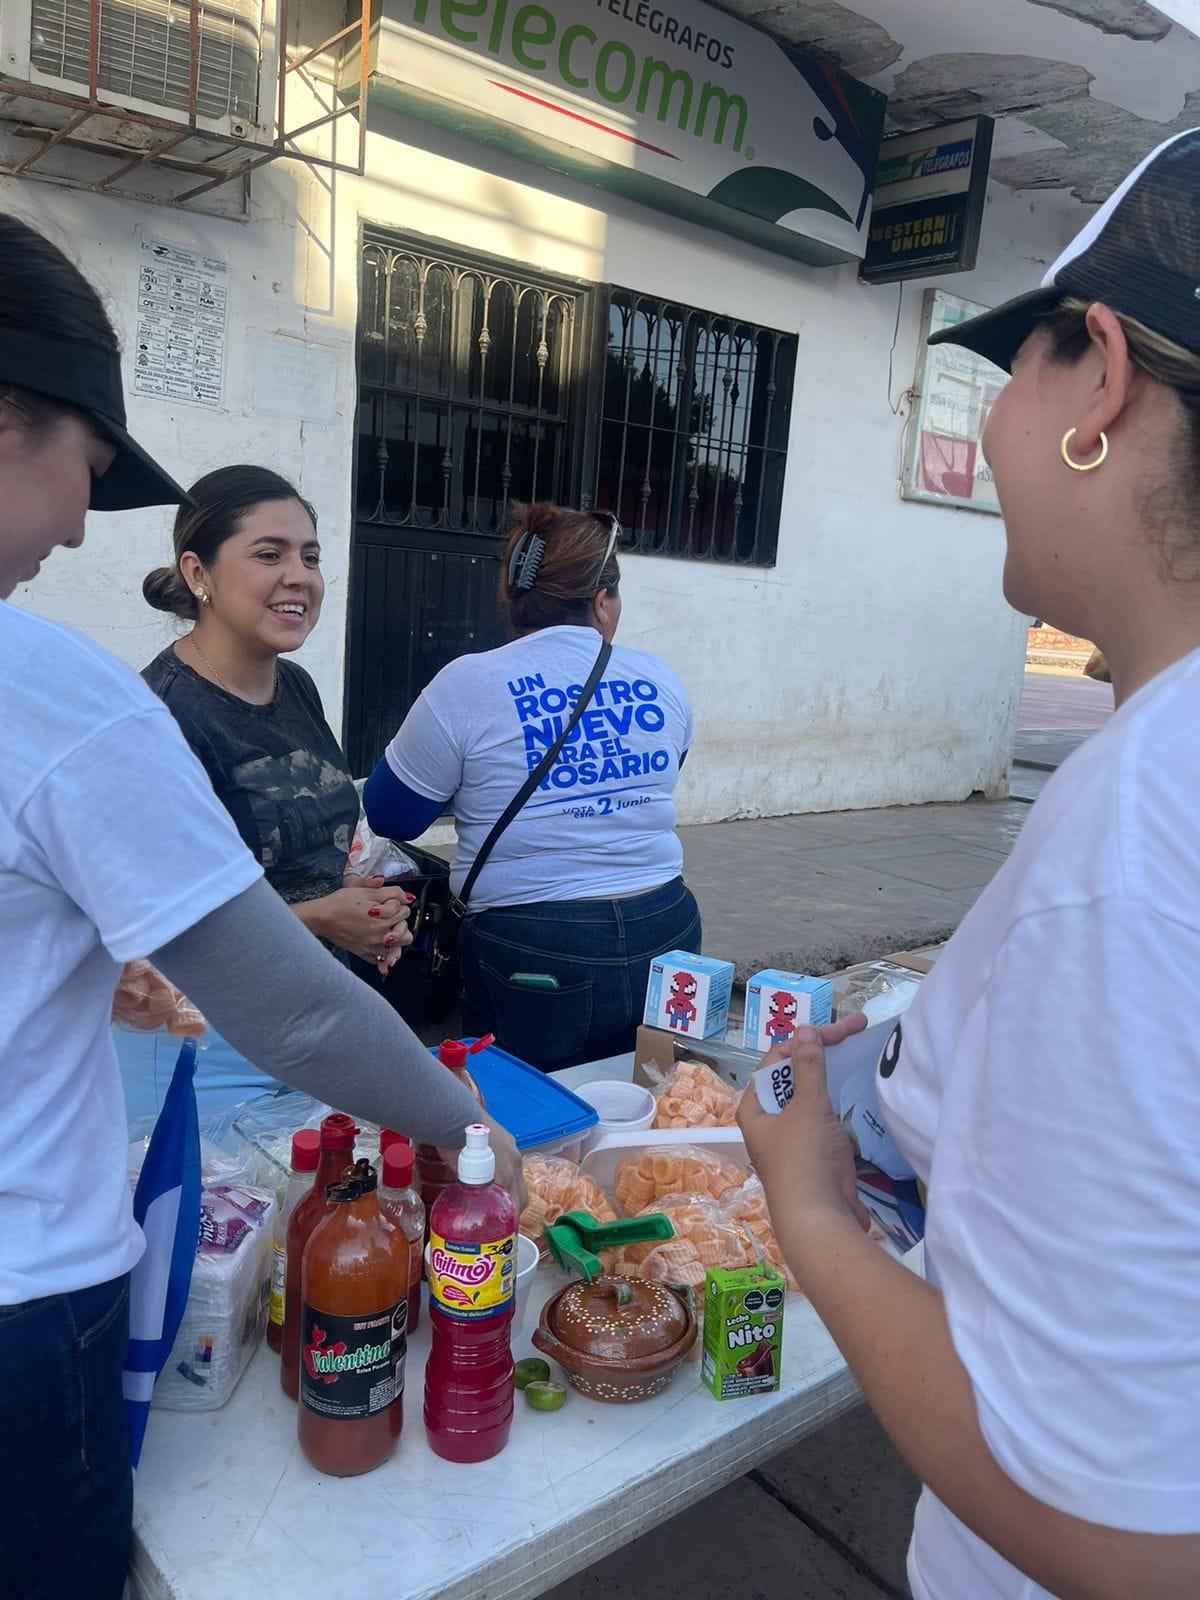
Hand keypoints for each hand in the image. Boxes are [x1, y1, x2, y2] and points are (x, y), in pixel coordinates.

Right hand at [311, 877, 413, 966]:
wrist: (322, 917)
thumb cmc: (341, 903)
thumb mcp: (368, 892)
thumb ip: (392, 893)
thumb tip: (408, 897)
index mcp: (384, 922)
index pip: (405, 913)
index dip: (399, 905)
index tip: (389, 903)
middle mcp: (380, 938)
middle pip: (407, 936)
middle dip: (401, 925)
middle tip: (391, 917)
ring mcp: (371, 948)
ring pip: (396, 950)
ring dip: (394, 940)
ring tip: (387, 931)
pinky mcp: (362, 953)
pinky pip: (379, 959)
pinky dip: (382, 953)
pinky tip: (378, 944)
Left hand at [436, 1113, 526, 1213]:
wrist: (456, 1116)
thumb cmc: (455, 1147)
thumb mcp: (460, 1173)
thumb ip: (471, 1186)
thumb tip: (470, 1196)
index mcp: (507, 1175)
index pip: (516, 1204)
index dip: (510, 1218)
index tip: (502, 1226)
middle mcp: (516, 1163)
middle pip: (522, 1194)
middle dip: (514, 1208)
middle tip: (501, 1217)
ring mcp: (514, 1150)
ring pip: (519, 1178)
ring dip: (512, 1190)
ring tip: (498, 1197)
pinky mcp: (510, 1140)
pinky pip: (514, 1164)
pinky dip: (509, 1174)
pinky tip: (496, 1173)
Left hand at [738, 1015, 872, 1248]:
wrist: (819, 1221)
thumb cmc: (804, 1159)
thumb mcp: (806, 1107)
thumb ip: (808, 1067)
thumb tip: (803, 1030)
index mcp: (754, 1107)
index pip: (777, 1059)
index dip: (807, 1039)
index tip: (840, 1029)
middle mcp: (769, 1120)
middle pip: (795, 1074)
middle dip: (824, 1051)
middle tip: (858, 1029)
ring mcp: (792, 1137)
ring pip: (811, 1094)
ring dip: (832, 1073)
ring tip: (859, 1048)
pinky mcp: (815, 1152)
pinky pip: (825, 1116)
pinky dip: (839, 1098)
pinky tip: (857, 1086)